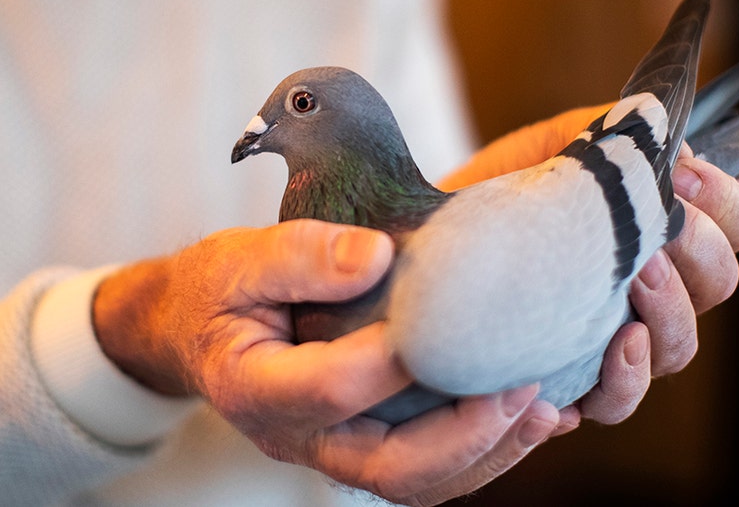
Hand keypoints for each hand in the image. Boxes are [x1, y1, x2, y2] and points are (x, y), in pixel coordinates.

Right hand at [92, 220, 561, 505]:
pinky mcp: (359, 445)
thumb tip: (378, 257)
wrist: (196, 329)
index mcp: (253, 387)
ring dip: (484, 453)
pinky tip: (520, 415)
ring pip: (414, 482)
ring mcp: (329, 450)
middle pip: (387, 467)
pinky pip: (422, 469)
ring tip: (541, 410)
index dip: (391, 362)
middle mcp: (293, 436)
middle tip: (520, 387)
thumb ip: (300, 256)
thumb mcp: (240, 258)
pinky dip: (477, 451)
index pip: (330, 388)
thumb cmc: (218, 289)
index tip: (450, 319)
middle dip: (464, 434)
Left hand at [439, 104, 738, 430]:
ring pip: (677, 347)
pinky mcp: (569, 378)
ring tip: (632, 279)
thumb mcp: (548, 147)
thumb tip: (667, 141)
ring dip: (668, 313)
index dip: (725, 205)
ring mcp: (613, 337)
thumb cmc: (492, 192)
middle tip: (657, 230)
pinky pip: (615, 402)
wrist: (423, 239)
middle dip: (699, 254)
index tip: (683, 182)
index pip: (734, 226)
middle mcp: (648, 288)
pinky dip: (618, 383)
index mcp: (656, 230)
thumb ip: (607, 135)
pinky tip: (605, 351)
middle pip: (719, 284)